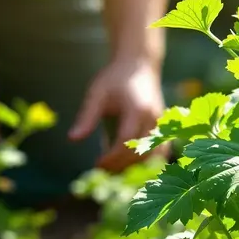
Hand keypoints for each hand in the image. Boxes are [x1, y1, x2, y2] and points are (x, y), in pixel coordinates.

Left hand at [68, 58, 168, 172]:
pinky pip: (161, 153)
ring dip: (134, 168)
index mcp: (137, 109)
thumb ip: (86, 117)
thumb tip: (72, 139)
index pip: (125, 141)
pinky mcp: (165, 129)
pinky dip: (148, 164)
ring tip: (114, 171)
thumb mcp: (97, 94)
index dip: (111, 157)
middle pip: (139, 153)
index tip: (96, 164)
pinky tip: (131, 167)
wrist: (139, 65)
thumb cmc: (115, 78)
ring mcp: (162, 125)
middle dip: (120, 166)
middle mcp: (154, 119)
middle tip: (101, 173)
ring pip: (153, 157)